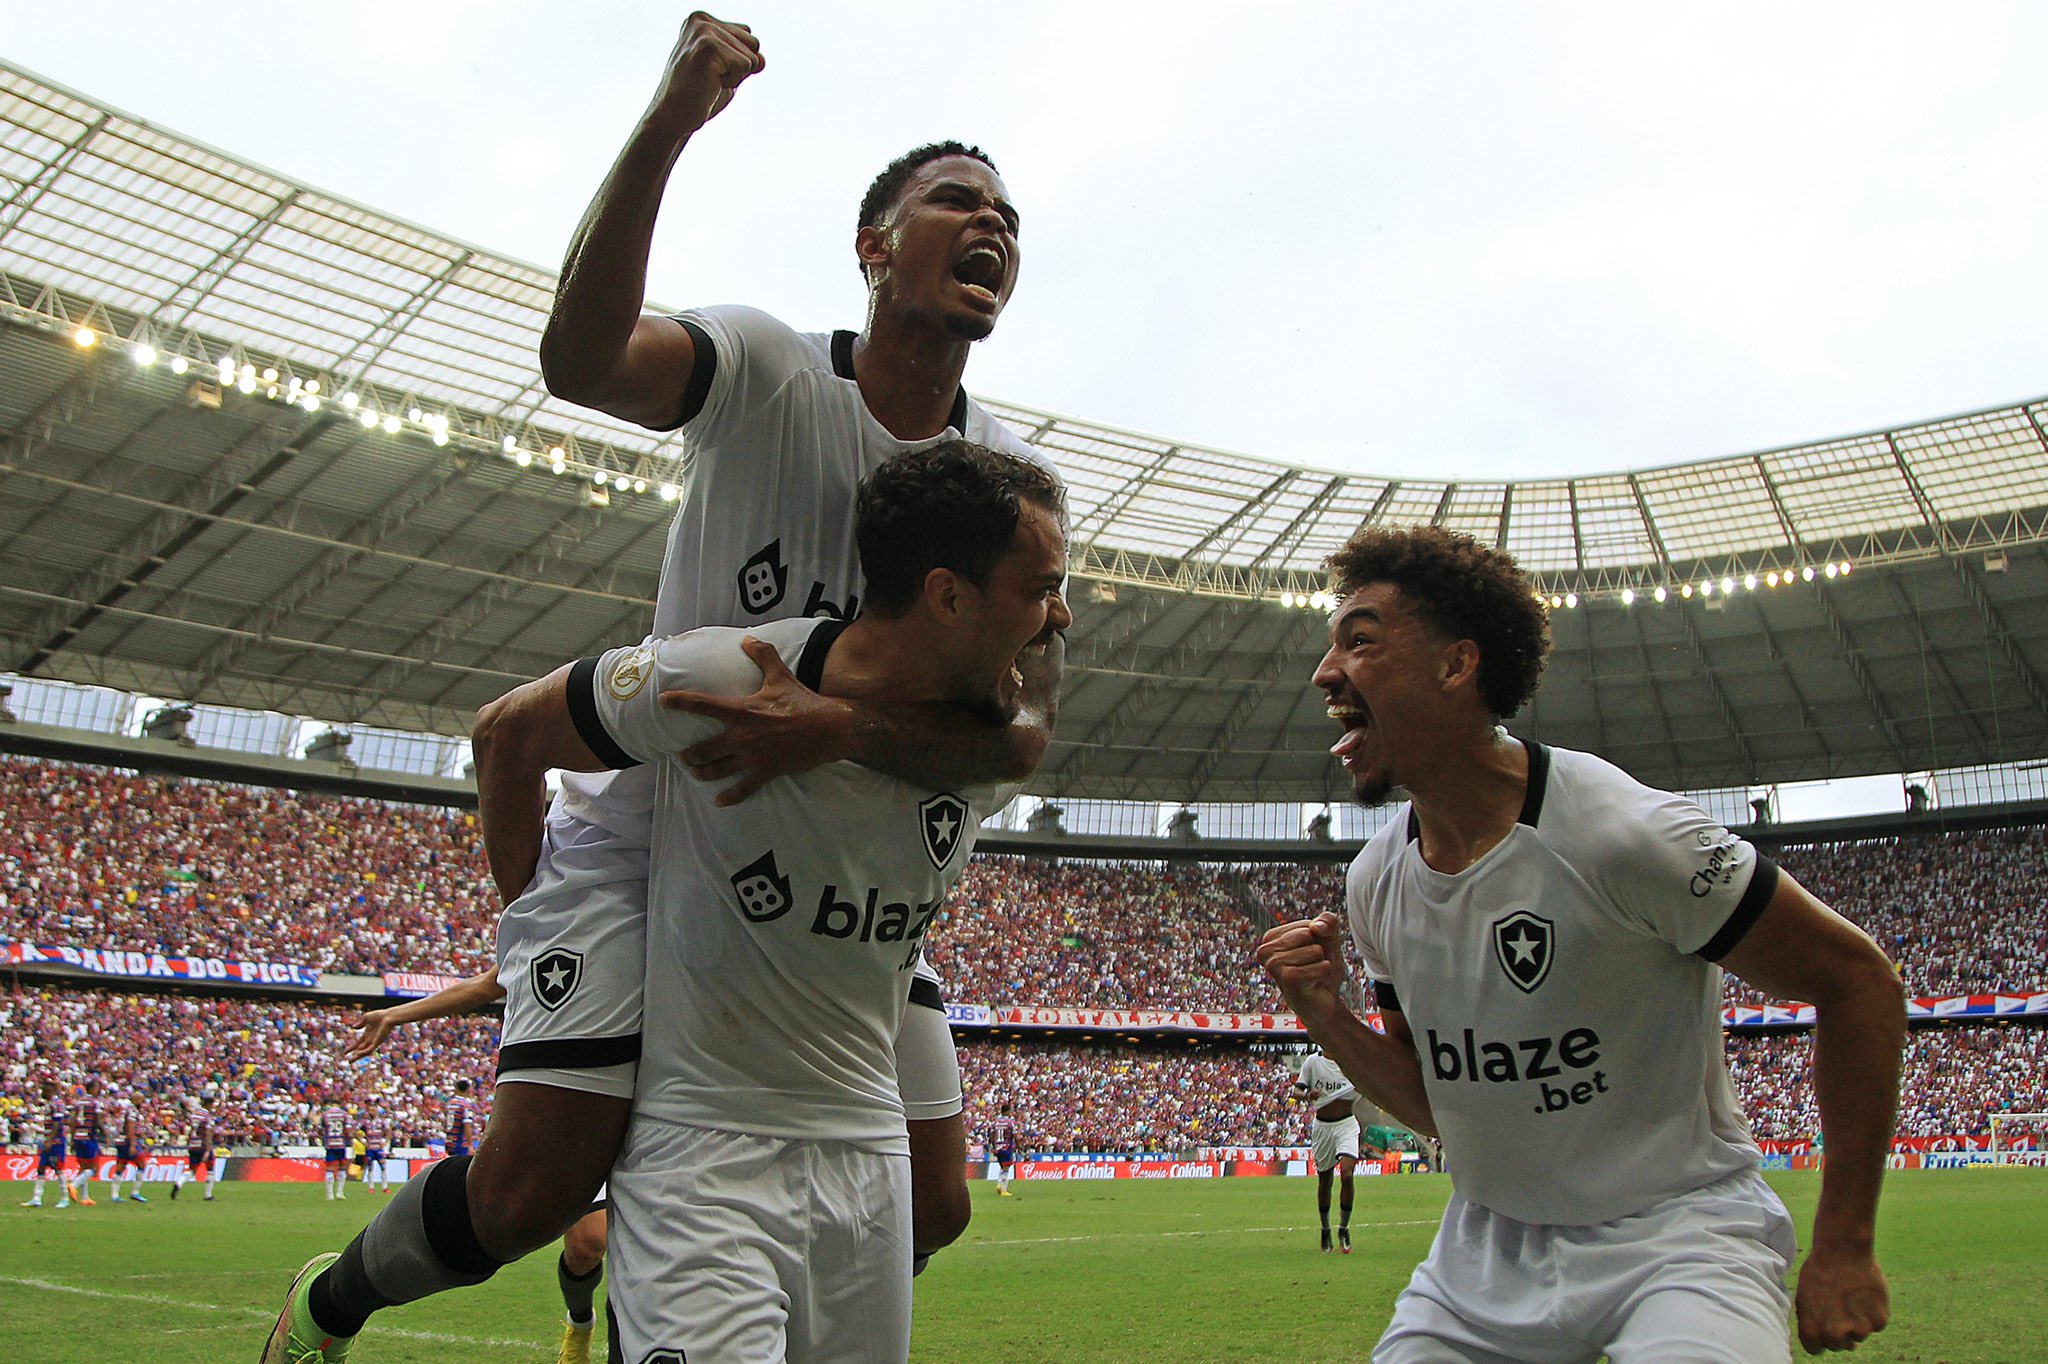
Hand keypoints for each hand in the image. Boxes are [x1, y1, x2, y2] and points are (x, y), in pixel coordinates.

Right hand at [343, 1010, 397, 1060]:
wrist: (388, 1016)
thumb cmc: (379, 1016)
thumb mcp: (366, 1018)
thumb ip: (360, 1024)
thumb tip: (354, 1027)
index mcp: (367, 1034)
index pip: (358, 1043)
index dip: (351, 1048)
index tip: (345, 1053)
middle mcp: (370, 1039)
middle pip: (361, 1050)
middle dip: (356, 1056)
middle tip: (349, 1062)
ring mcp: (374, 1041)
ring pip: (365, 1052)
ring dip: (359, 1056)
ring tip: (351, 1060)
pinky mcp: (378, 1041)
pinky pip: (370, 1049)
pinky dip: (364, 1052)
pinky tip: (357, 1053)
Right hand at [653, 13, 764, 131]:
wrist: (674, 116)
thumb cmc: (698, 96)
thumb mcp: (727, 70)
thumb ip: (746, 58)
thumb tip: (762, 60)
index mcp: (702, 20)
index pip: (748, 35)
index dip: (737, 61)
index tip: (711, 70)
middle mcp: (701, 20)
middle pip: (753, 42)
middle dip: (739, 67)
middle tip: (711, 77)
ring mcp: (704, 31)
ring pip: (751, 56)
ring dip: (735, 76)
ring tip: (709, 81)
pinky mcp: (709, 47)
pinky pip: (746, 65)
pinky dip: (732, 81)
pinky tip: (709, 84)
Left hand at [661, 636, 857, 805]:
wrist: (830, 728)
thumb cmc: (804, 701)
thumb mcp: (781, 675)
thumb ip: (763, 655)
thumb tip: (748, 639)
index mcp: (742, 711)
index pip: (703, 705)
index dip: (680, 702)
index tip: (664, 701)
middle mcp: (742, 736)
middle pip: (703, 750)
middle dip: (689, 755)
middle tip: (682, 755)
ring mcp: (752, 758)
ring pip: (717, 770)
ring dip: (701, 772)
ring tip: (694, 771)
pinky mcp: (765, 772)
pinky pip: (743, 789)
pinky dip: (730, 796)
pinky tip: (719, 801)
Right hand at [1255, 912, 1350, 1027]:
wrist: (1323, 1004)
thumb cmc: (1321, 969)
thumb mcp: (1328, 940)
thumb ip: (1327, 922)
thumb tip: (1317, 927)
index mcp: (1270, 938)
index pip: (1307, 924)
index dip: (1318, 939)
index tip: (1309, 956)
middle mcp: (1265, 950)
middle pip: (1309, 934)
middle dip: (1319, 951)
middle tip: (1311, 968)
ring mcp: (1274, 965)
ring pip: (1316, 950)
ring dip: (1322, 965)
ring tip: (1312, 977)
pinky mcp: (1288, 979)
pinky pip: (1322, 967)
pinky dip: (1325, 975)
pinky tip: (1315, 985)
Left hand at [1795, 1246, 1889, 1352]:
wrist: (1842, 1250)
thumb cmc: (1819, 1272)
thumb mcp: (1804, 1298)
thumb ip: (1812, 1323)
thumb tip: (1824, 1340)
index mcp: (1813, 1330)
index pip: (1816, 1349)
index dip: (1820, 1338)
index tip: (1824, 1327)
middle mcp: (1836, 1334)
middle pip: (1839, 1345)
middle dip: (1839, 1331)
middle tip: (1839, 1308)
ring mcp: (1859, 1329)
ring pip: (1859, 1335)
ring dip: (1857, 1321)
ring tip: (1851, 1296)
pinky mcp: (1879, 1320)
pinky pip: (1876, 1324)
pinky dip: (1873, 1313)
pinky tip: (1865, 1294)